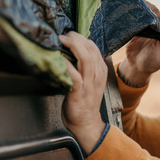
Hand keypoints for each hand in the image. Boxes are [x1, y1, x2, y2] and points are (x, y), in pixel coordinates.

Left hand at [60, 31, 107, 155]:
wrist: (87, 124)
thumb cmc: (84, 102)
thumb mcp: (89, 80)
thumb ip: (84, 67)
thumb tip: (71, 52)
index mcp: (100, 70)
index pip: (94, 47)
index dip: (81, 38)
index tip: (69, 35)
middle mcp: (96, 75)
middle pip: (90, 49)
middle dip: (76, 38)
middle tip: (63, 35)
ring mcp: (89, 83)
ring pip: (86, 58)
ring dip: (72, 46)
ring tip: (61, 41)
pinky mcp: (79, 92)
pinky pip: (74, 75)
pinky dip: (66, 65)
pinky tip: (59, 60)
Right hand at [117, 0, 159, 86]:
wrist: (136, 66)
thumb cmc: (154, 62)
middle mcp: (159, 23)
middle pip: (157, 7)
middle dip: (151, 5)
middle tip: (143, 10)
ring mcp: (147, 23)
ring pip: (146, 9)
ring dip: (141, 7)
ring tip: (134, 12)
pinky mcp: (136, 25)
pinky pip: (135, 14)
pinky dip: (133, 10)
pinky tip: (128, 11)